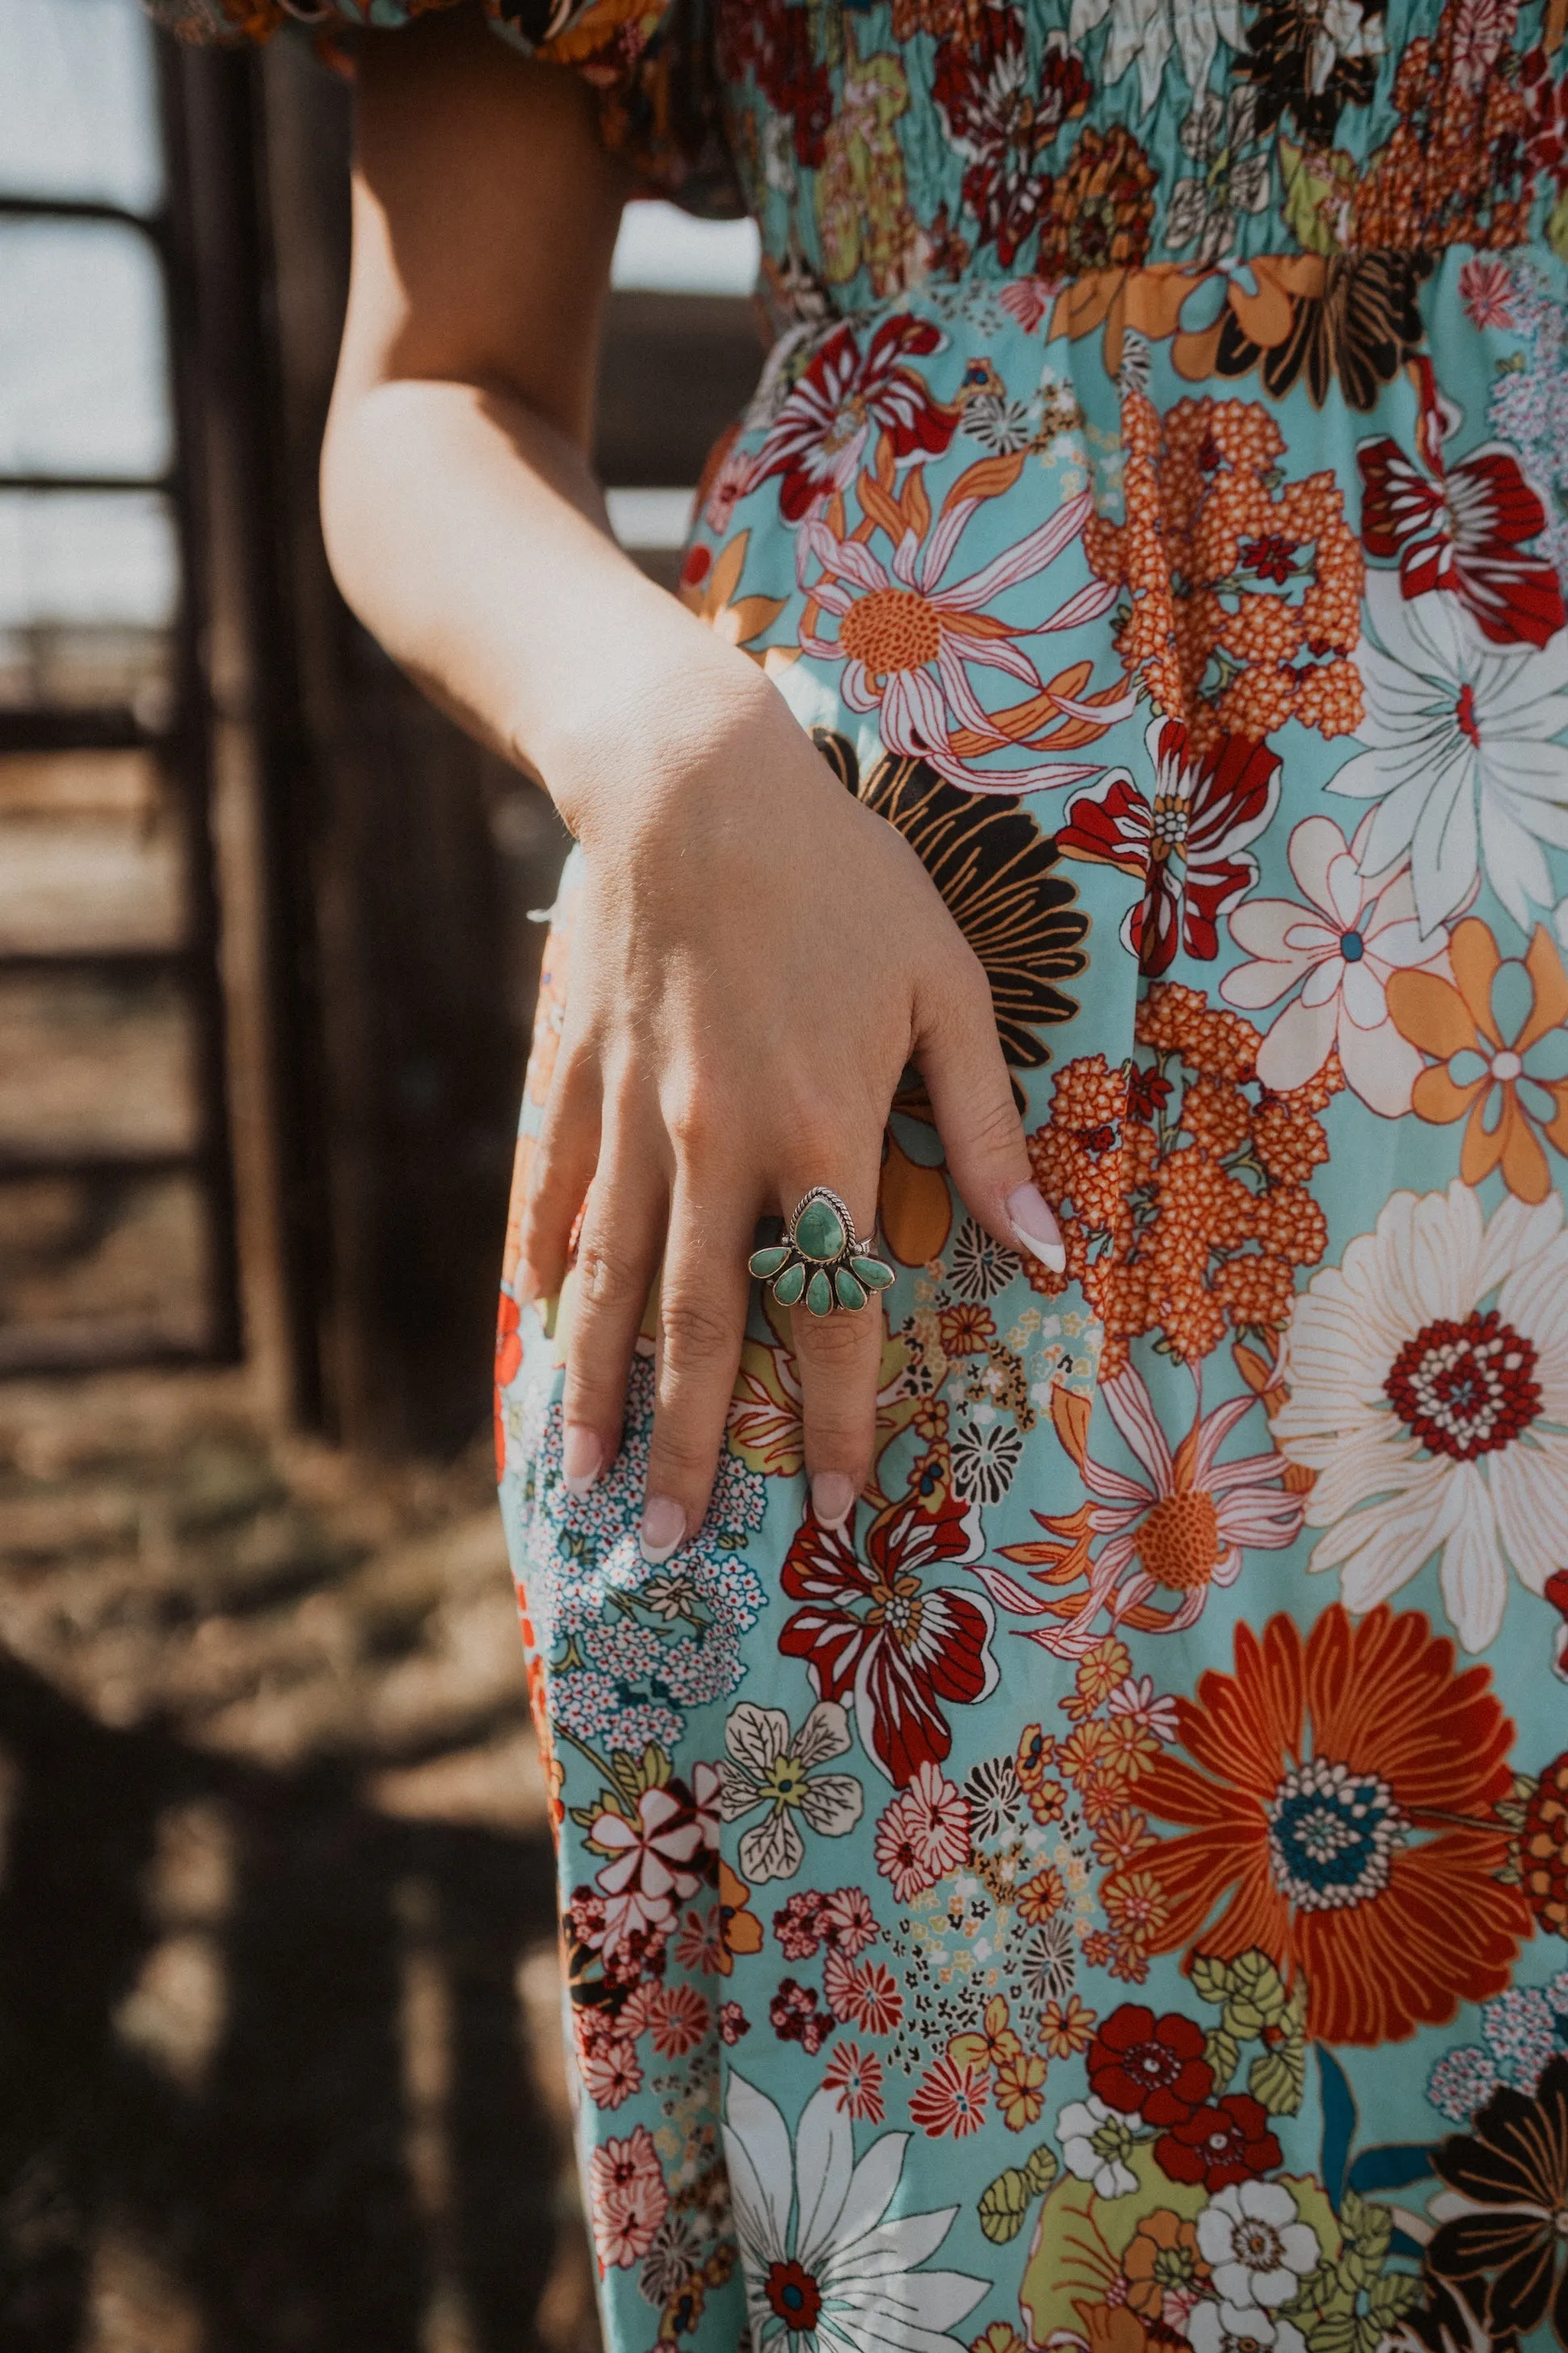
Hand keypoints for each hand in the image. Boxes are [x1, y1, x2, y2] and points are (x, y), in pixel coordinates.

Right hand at [514, 658, 1065, 1561]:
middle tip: (670, 1543)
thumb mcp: (948, 988)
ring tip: (585, 1476)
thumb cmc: (843, 878)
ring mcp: (633, 1120)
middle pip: (698, 1331)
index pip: (827, 1319)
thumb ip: (984, 1130)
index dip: (831, 1425)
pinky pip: (554, 1196)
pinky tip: (539, 1330)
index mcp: (819, 1136)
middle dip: (688, 1447)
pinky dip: (545, 1270)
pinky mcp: (575, 1080)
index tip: (828, 1515)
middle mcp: (718, 1151)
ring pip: (610, 1284)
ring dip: (600, 1390)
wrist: (692, 779)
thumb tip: (1043, 1251)